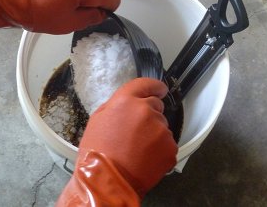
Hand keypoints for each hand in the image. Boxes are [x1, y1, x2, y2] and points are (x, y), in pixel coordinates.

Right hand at [79, 78, 177, 196]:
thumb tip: (128, 104)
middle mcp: (146, 111)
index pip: (145, 84)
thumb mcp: (97, 121)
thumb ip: (115, 106)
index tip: (160, 89)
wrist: (109, 182)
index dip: (155, 86)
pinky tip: (146, 158)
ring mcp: (160, 129)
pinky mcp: (170, 146)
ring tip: (138, 149)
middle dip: (149, 115)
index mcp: (126, 101)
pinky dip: (160, 149)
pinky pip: (168, 143)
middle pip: (156, 106)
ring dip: (154, 134)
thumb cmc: (98, 154)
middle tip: (136, 133)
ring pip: (162, 126)